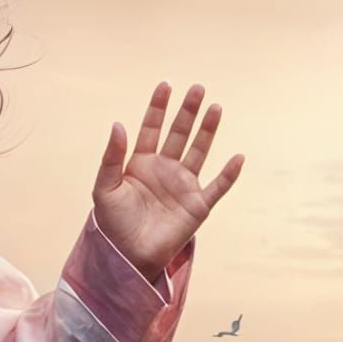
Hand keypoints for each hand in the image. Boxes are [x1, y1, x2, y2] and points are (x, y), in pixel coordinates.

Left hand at [92, 82, 243, 281]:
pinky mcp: (197, 206)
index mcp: (140, 163)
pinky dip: (228, 174)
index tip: (165, 85)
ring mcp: (182, 186)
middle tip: (197, 88)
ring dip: (208, 130)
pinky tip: (237, 157)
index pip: (151, 128)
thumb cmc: (113, 224)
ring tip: (215, 107)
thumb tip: (118, 124)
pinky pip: (217, 187)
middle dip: (187, 111)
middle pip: (179, 134)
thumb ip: (111, 157)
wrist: (127, 256)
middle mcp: (164, 170)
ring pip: (199, 152)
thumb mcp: (105, 188)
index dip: (158, 108)